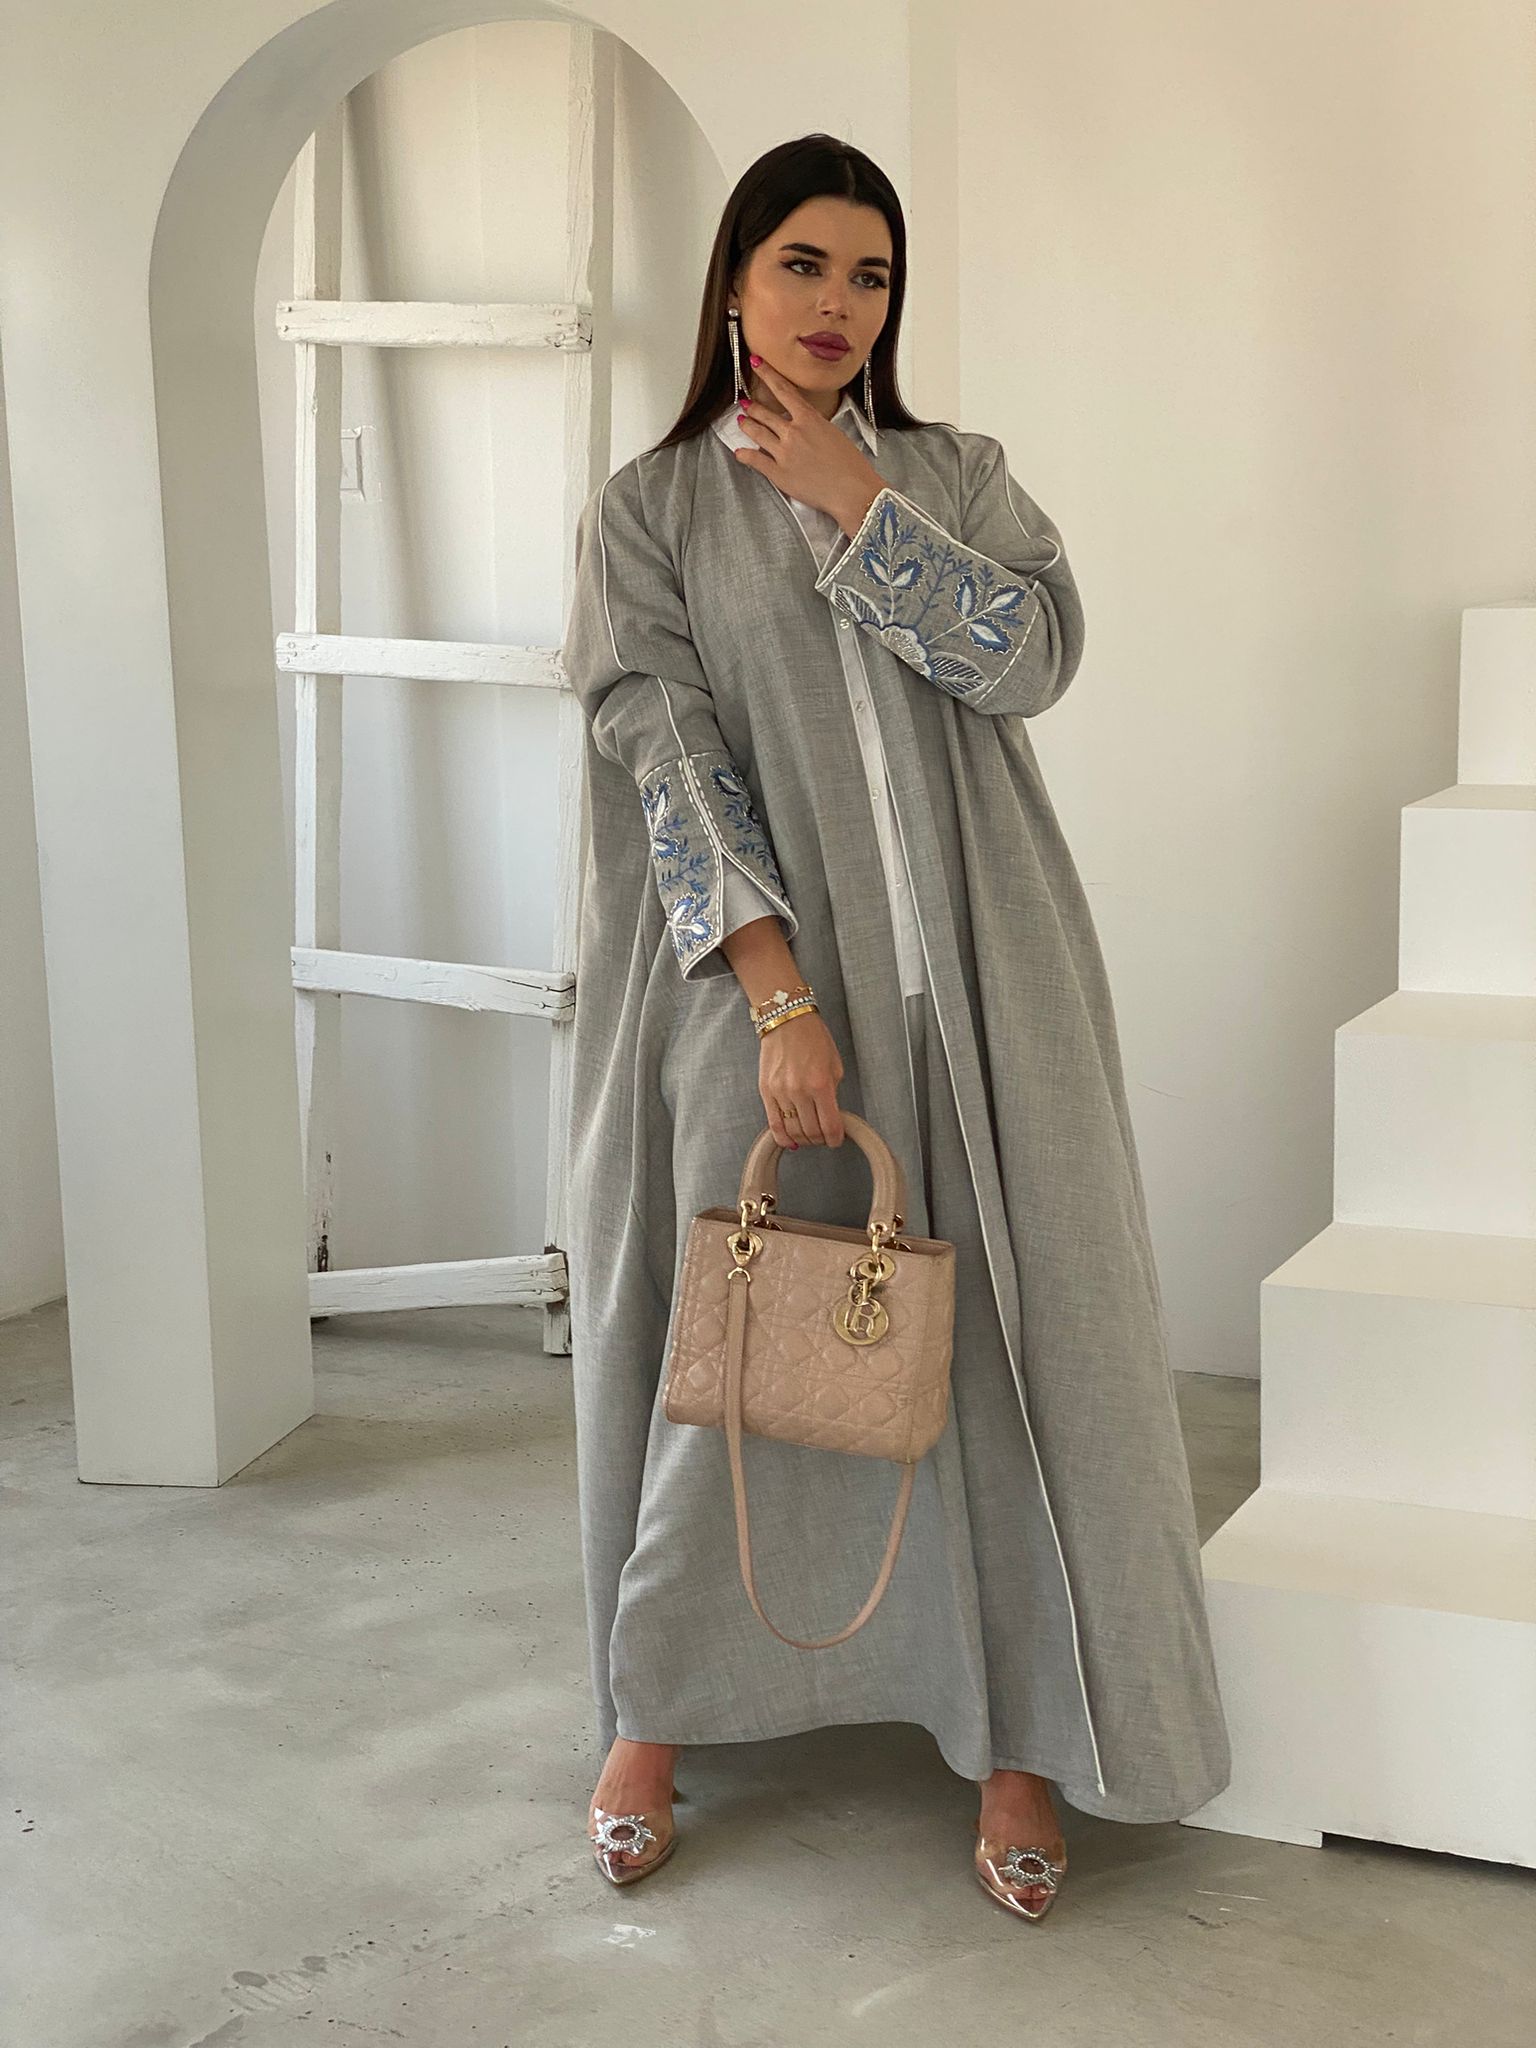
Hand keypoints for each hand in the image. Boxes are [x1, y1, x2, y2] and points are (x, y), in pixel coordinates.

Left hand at [733, 360, 883, 533]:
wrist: (853, 491)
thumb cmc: (850, 465)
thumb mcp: (834, 433)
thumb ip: (814, 425)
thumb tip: (804, 424)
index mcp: (809, 419)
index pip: (782, 390)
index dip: (766, 374)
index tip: (756, 363)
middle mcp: (793, 433)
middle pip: (764, 413)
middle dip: (752, 407)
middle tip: (745, 404)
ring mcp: (784, 453)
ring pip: (756, 433)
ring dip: (747, 426)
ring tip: (741, 422)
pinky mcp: (778, 474)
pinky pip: (754, 460)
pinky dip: (744, 455)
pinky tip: (740, 452)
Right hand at [758, 1009, 844, 1149]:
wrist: (786, 1020)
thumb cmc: (813, 1038)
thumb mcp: (835, 1065)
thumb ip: (833, 1093)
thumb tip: (829, 1116)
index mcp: (821, 1084)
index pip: (830, 1126)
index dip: (835, 1139)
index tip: (836, 1140)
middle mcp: (800, 1091)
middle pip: (811, 1132)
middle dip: (820, 1140)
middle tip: (824, 1137)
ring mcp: (780, 1092)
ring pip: (793, 1131)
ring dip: (804, 1139)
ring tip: (809, 1136)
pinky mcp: (766, 1092)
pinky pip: (773, 1124)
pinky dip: (783, 1137)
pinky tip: (790, 1141)